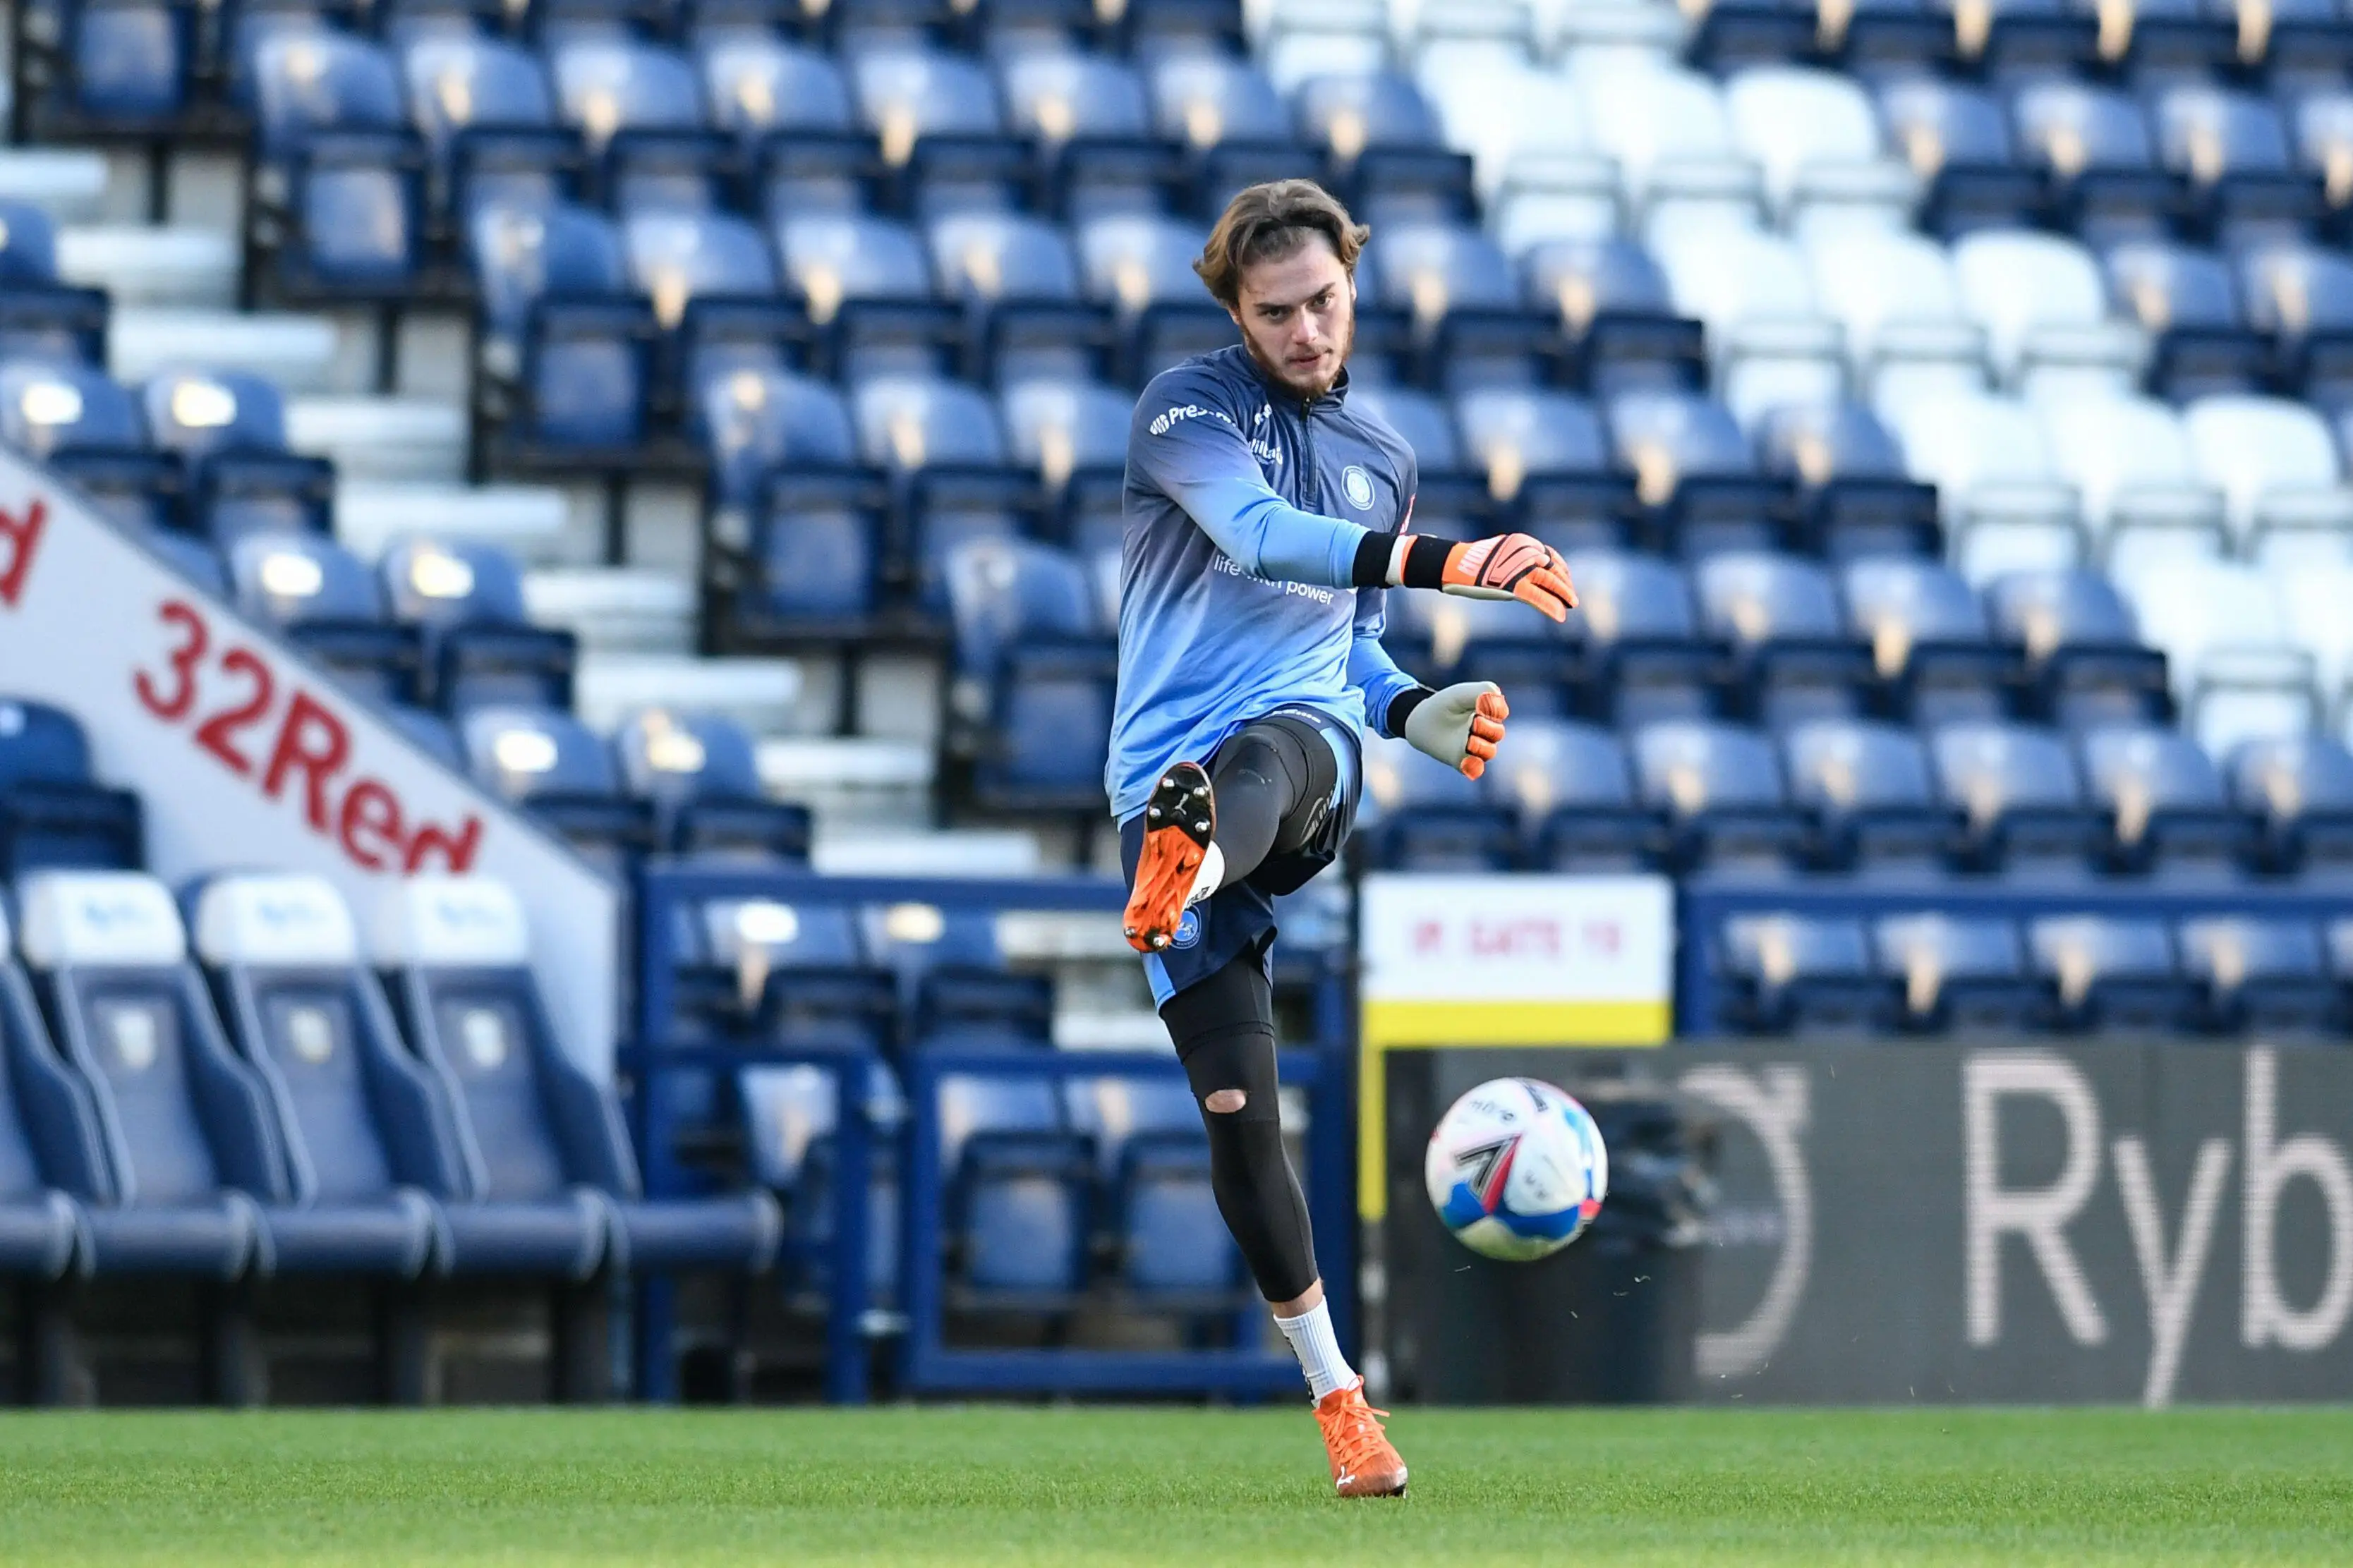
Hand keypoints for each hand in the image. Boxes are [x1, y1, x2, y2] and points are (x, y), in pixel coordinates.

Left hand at [1404, 681, 1509, 780]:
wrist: (1421, 722)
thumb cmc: (1443, 705)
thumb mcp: (1459, 693)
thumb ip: (1482, 690)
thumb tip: (1498, 699)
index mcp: (1487, 713)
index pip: (1500, 713)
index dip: (1495, 710)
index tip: (1481, 705)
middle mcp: (1485, 731)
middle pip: (1497, 733)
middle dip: (1488, 728)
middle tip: (1474, 722)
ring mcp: (1475, 748)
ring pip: (1489, 752)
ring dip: (1482, 747)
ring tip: (1470, 741)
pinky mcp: (1464, 761)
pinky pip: (1475, 769)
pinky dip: (1474, 768)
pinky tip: (1468, 762)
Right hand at [1441, 534, 1576, 620]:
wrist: (1454, 565)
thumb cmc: (1472, 561)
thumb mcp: (1499, 553)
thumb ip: (1515, 558)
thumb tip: (1527, 567)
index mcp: (1523, 542)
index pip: (1550, 556)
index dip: (1561, 570)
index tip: (1566, 581)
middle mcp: (1525, 551)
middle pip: (1552, 569)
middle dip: (1564, 584)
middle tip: (1572, 598)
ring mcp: (1519, 567)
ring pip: (1549, 582)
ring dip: (1563, 594)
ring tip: (1571, 605)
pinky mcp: (1513, 584)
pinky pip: (1538, 597)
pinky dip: (1551, 606)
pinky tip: (1560, 615)